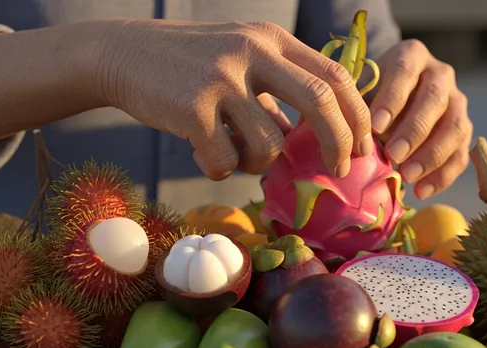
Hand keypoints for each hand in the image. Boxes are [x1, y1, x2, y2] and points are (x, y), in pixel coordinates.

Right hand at [96, 20, 373, 179]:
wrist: (123, 55)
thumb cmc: (189, 65)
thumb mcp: (240, 62)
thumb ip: (277, 93)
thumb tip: (310, 137)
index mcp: (270, 39)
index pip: (335, 75)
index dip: (357, 115)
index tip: (363, 145)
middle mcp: (251, 52)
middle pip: (320, 101)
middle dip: (339, 143)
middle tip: (340, 169)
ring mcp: (221, 78)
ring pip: (270, 144)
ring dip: (259, 163)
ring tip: (233, 153)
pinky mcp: (191, 109)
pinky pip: (225, 161)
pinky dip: (218, 169)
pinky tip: (200, 154)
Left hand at [368, 40, 472, 199]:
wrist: (394, 91)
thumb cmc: (371, 91)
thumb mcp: (362, 87)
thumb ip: (359, 106)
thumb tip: (352, 138)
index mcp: (412, 55)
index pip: (405, 73)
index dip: (391, 100)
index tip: (375, 128)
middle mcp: (440, 74)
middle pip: (434, 100)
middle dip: (414, 131)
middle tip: (393, 156)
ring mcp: (457, 100)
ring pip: (455, 127)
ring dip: (431, 155)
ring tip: (407, 176)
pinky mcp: (464, 128)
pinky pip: (461, 153)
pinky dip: (443, 175)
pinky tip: (422, 190)